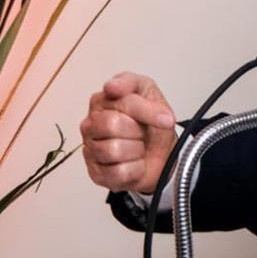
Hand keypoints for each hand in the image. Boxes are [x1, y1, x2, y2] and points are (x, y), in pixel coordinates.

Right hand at [79, 72, 177, 193]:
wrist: (162, 154)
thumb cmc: (152, 124)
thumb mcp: (151, 95)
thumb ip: (132, 84)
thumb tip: (112, 86)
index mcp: (101, 101)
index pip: (122, 102)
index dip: (148, 111)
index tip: (165, 119)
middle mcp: (91, 125)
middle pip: (112, 125)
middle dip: (138, 131)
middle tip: (142, 133)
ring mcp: (91, 150)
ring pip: (113, 150)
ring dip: (137, 151)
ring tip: (138, 148)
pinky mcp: (96, 173)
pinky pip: (118, 172)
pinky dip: (135, 169)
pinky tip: (135, 163)